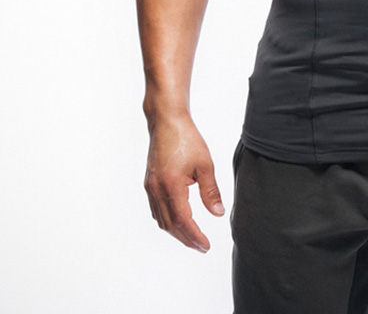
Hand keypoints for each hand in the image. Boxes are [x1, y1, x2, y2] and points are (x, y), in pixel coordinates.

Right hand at [143, 114, 224, 251]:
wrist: (167, 122)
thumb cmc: (187, 139)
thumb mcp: (205, 164)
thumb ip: (210, 191)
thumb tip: (218, 213)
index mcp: (171, 186)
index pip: (183, 220)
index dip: (195, 236)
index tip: (206, 246)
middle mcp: (157, 190)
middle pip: (170, 225)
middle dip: (186, 239)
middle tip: (201, 246)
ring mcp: (150, 187)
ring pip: (161, 219)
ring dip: (176, 231)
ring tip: (192, 237)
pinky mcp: (149, 183)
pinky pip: (156, 209)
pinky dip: (167, 220)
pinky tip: (177, 220)